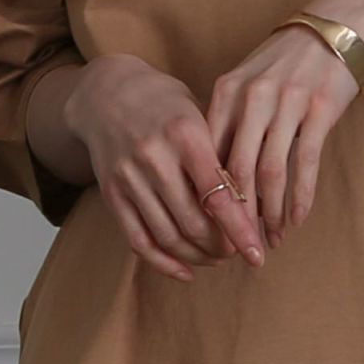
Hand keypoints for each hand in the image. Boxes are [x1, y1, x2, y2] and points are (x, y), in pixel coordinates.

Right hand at [64, 54, 265, 280]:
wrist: (106, 93)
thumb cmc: (166, 103)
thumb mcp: (199, 114)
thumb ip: (221, 155)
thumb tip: (255, 204)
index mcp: (186, 135)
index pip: (219, 196)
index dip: (240, 231)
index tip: (257, 254)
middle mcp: (154, 157)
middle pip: (194, 223)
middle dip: (221, 247)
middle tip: (238, 252)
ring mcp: (129, 177)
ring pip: (168, 236)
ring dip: (197, 257)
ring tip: (217, 258)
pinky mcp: (111, 193)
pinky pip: (138, 239)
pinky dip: (164, 263)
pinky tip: (186, 271)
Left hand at [204, 0, 363, 246]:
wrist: (337, 28)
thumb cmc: (286, 61)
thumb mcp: (248, 81)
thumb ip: (228, 120)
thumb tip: (209, 175)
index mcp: (228, 91)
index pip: (209, 153)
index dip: (209, 195)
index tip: (210, 226)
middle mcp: (253, 96)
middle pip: (236, 170)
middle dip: (237, 214)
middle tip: (239, 244)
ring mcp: (288, 103)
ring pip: (271, 172)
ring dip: (271, 212)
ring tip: (270, 238)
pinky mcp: (321, 110)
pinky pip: (306, 163)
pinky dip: (300, 197)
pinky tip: (297, 219)